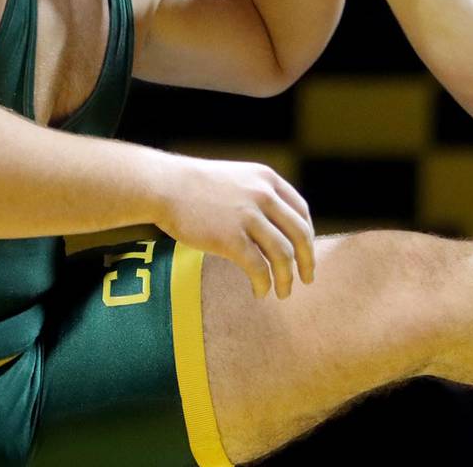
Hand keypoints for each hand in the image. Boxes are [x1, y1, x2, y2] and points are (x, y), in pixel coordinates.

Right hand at [154, 154, 314, 298]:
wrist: (164, 186)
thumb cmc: (196, 186)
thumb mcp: (237, 179)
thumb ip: (259, 196)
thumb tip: (276, 227)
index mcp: (267, 179)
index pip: (301, 211)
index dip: (308, 236)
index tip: (306, 253)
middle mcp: (263, 195)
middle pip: (299, 234)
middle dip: (307, 260)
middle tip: (307, 279)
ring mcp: (248, 216)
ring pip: (282, 254)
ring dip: (287, 278)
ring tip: (284, 292)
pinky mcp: (230, 238)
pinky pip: (258, 267)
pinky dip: (264, 283)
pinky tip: (260, 292)